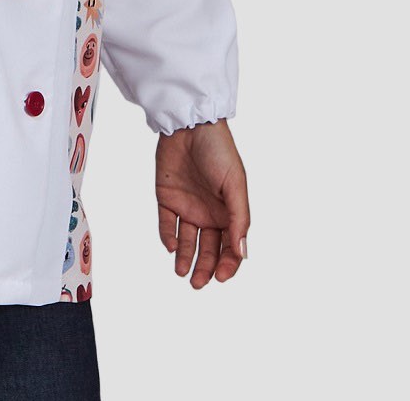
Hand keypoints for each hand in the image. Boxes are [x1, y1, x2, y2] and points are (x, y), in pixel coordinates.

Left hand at [155, 118, 248, 286]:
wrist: (189, 126)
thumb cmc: (219, 151)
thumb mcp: (235, 185)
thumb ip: (239, 219)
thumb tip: (243, 253)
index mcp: (230, 212)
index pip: (231, 247)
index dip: (229, 264)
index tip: (221, 277)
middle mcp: (210, 213)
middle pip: (209, 249)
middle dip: (205, 268)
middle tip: (198, 283)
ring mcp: (188, 207)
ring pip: (187, 242)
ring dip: (185, 258)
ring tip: (182, 273)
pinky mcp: (167, 199)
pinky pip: (167, 225)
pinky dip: (168, 238)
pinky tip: (170, 246)